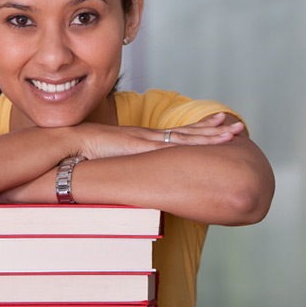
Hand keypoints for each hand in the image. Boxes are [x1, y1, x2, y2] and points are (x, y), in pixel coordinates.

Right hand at [73, 112, 244, 159]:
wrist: (69, 144)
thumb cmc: (84, 155)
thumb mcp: (109, 162)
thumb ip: (121, 169)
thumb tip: (126, 182)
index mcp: (142, 139)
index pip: (176, 135)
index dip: (197, 131)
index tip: (216, 124)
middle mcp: (149, 137)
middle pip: (188, 132)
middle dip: (213, 129)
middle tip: (236, 125)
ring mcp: (147, 140)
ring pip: (187, 137)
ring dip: (211, 135)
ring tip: (233, 132)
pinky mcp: (142, 146)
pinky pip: (174, 146)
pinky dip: (193, 144)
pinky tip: (208, 144)